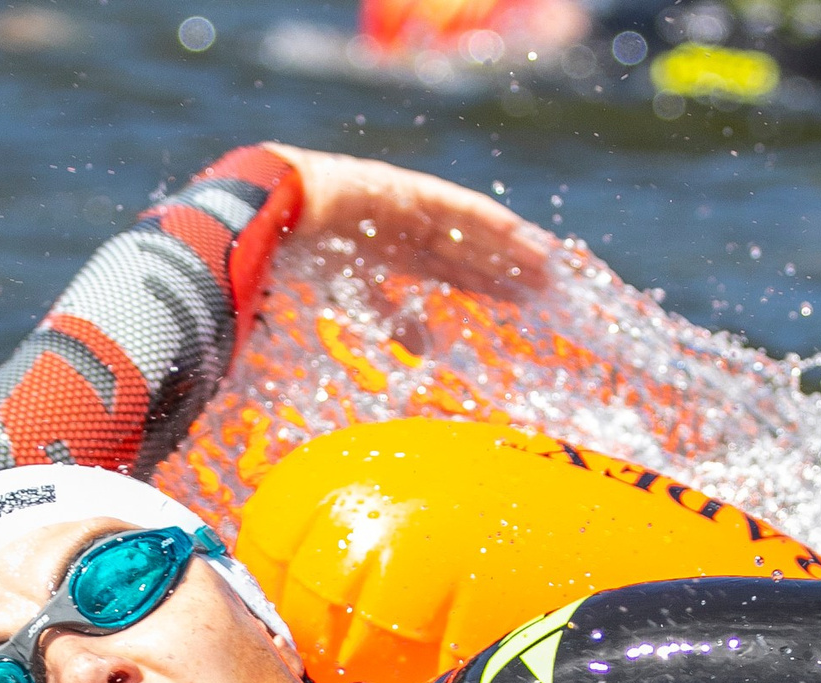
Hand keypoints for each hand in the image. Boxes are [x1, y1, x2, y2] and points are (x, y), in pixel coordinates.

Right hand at [261, 143, 553, 296]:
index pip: (449, 271)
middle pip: (467, 251)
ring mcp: (412, 208)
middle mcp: (408, 228)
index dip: (482, 283)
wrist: (275, 212)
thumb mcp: (356, 297)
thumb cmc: (301, 256)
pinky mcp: (412, 193)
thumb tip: (425, 351)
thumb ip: (392, 319)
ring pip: (470, 232)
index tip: (515, 300)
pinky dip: (489, 223)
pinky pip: (458, 209)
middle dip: (504, 269)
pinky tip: (520, 235)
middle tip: (544, 287)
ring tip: (545, 264)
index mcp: (393, 252)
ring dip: (507, 247)